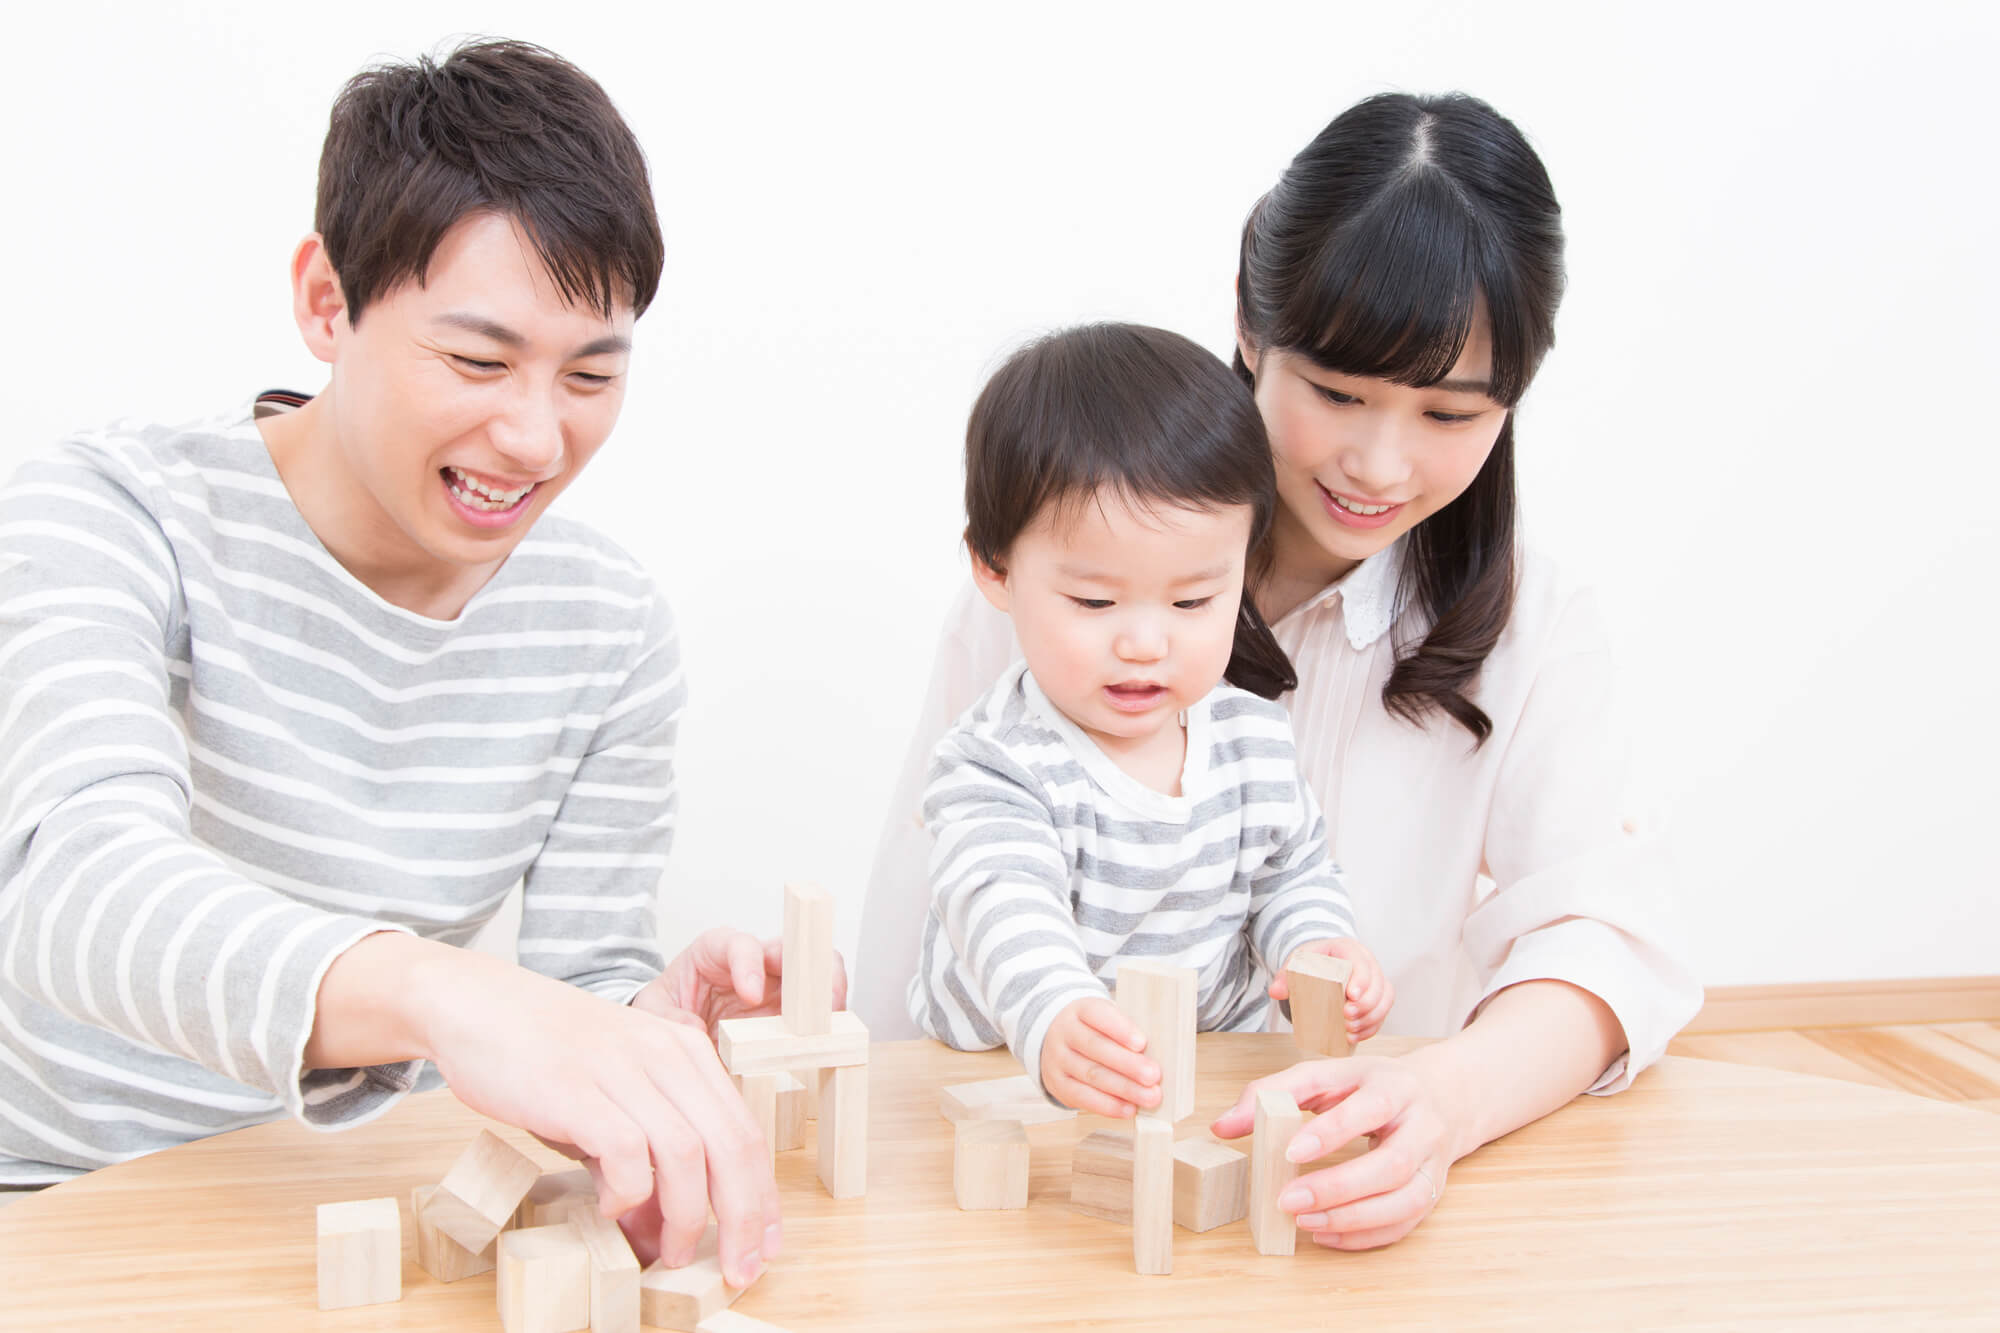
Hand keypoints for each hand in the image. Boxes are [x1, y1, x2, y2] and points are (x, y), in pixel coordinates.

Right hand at [412, 946, 779, 1283]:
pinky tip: (610, 1206)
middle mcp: (666, 1054)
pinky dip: (627, 1192)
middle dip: (743, 1216)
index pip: (746, 1131)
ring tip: (668, 1253)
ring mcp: (623, 1068)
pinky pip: (626, 1151)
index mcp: (686, 1052)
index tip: (764, 1244)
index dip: (763, 1195)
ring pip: (688, 1153)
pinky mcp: (576, 1087)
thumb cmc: (543, 1056)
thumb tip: (659, 1234)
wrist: (476, 1003)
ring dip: (686, 1216)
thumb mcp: (612, 1097)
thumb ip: (642, 1160)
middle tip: (736, 1267)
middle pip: (732, 1145)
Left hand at [632, 927, 849, 1035]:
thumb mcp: (652, 1009)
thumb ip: (666, 1017)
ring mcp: (779, 985)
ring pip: (819, 970)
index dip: (749, 964)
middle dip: (808, 966)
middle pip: (793, 946)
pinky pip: (821, 1008)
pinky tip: (828, 1041)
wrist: (678, 1024)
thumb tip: (693, 1029)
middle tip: (812, 1001)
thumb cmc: (668, 1005)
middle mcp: (756, 961)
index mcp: (717, 950)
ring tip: (829, 1023)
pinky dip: (829, 1022)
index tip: (750, 994)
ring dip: (828, 992)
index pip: (740, 944)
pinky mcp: (794, 1011)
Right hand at [1039, 997, 1161, 1116]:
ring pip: (1092, 1074)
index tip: (1142, 1043)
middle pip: (1096, 1047)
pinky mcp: (1057, 1084)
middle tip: (1154, 1075)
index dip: (1120, 1029)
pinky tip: (1128, 1109)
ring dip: (1124, 1088)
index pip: (1098, 1015)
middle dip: (1128, 1064)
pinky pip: (1082, 1097)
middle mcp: (1065, 1032)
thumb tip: (1155, 1055)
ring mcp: (1058, 1059)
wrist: (1057, 1041)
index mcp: (1081, 1010)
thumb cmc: (1096, 1030)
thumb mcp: (1107, 1019)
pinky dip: (1108, 1105)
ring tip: (1150, 1097)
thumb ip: (1127, 1032)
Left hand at [1210, 1055, 1453, 1249]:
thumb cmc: (1370, 1086)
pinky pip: (1405, 1224)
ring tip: (1305, 1224)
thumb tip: (1222, 1126)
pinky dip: (1365, 1236)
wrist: (1438, 1097)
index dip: (1331, 1133)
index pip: (1369, 1109)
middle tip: (1288, 1201)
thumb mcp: (1325, 1075)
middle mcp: (1421, 1126)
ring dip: (1353, 1219)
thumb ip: (1273, 1092)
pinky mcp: (1432, 1193)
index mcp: (1395, 1087)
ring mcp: (1432, 1164)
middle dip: (1338, 1188)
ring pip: (1404, 1201)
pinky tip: (1326, 1235)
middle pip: (1391, 1165)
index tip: (1291, 1152)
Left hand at [1270, 938, 1393, 1041]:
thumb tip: (1275, 991)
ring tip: (1350, 1030)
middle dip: (1365, 1004)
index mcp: (1349, 949)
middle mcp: (1367, 963)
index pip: (1361, 962)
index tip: (1350, 996)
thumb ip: (1285, 976)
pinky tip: (1356, 1035)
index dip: (1361, 980)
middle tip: (1346, 1017)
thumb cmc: (1312, 961)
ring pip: (1385, 999)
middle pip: (1377, 984)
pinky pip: (1383, 1012)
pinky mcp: (1378, 997)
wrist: (1321, 962)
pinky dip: (1372, 1026)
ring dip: (1370, 1018)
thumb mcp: (1297, 962)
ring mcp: (1375, 980)